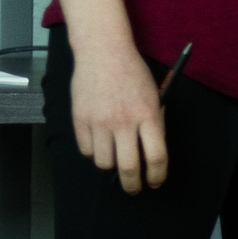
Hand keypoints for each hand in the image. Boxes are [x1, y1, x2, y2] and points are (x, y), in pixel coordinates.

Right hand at [70, 37, 168, 193]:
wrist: (103, 52)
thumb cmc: (132, 73)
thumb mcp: (154, 97)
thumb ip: (154, 125)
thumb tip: (152, 155)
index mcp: (148, 116)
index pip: (156, 158)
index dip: (157, 176)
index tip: (154, 182)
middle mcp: (124, 121)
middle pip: (129, 167)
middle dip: (132, 185)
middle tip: (133, 187)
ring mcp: (100, 120)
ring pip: (104, 162)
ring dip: (111, 166)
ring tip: (115, 159)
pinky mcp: (80, 118)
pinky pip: (86, 150)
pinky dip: (93, 152)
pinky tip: (99, 144)